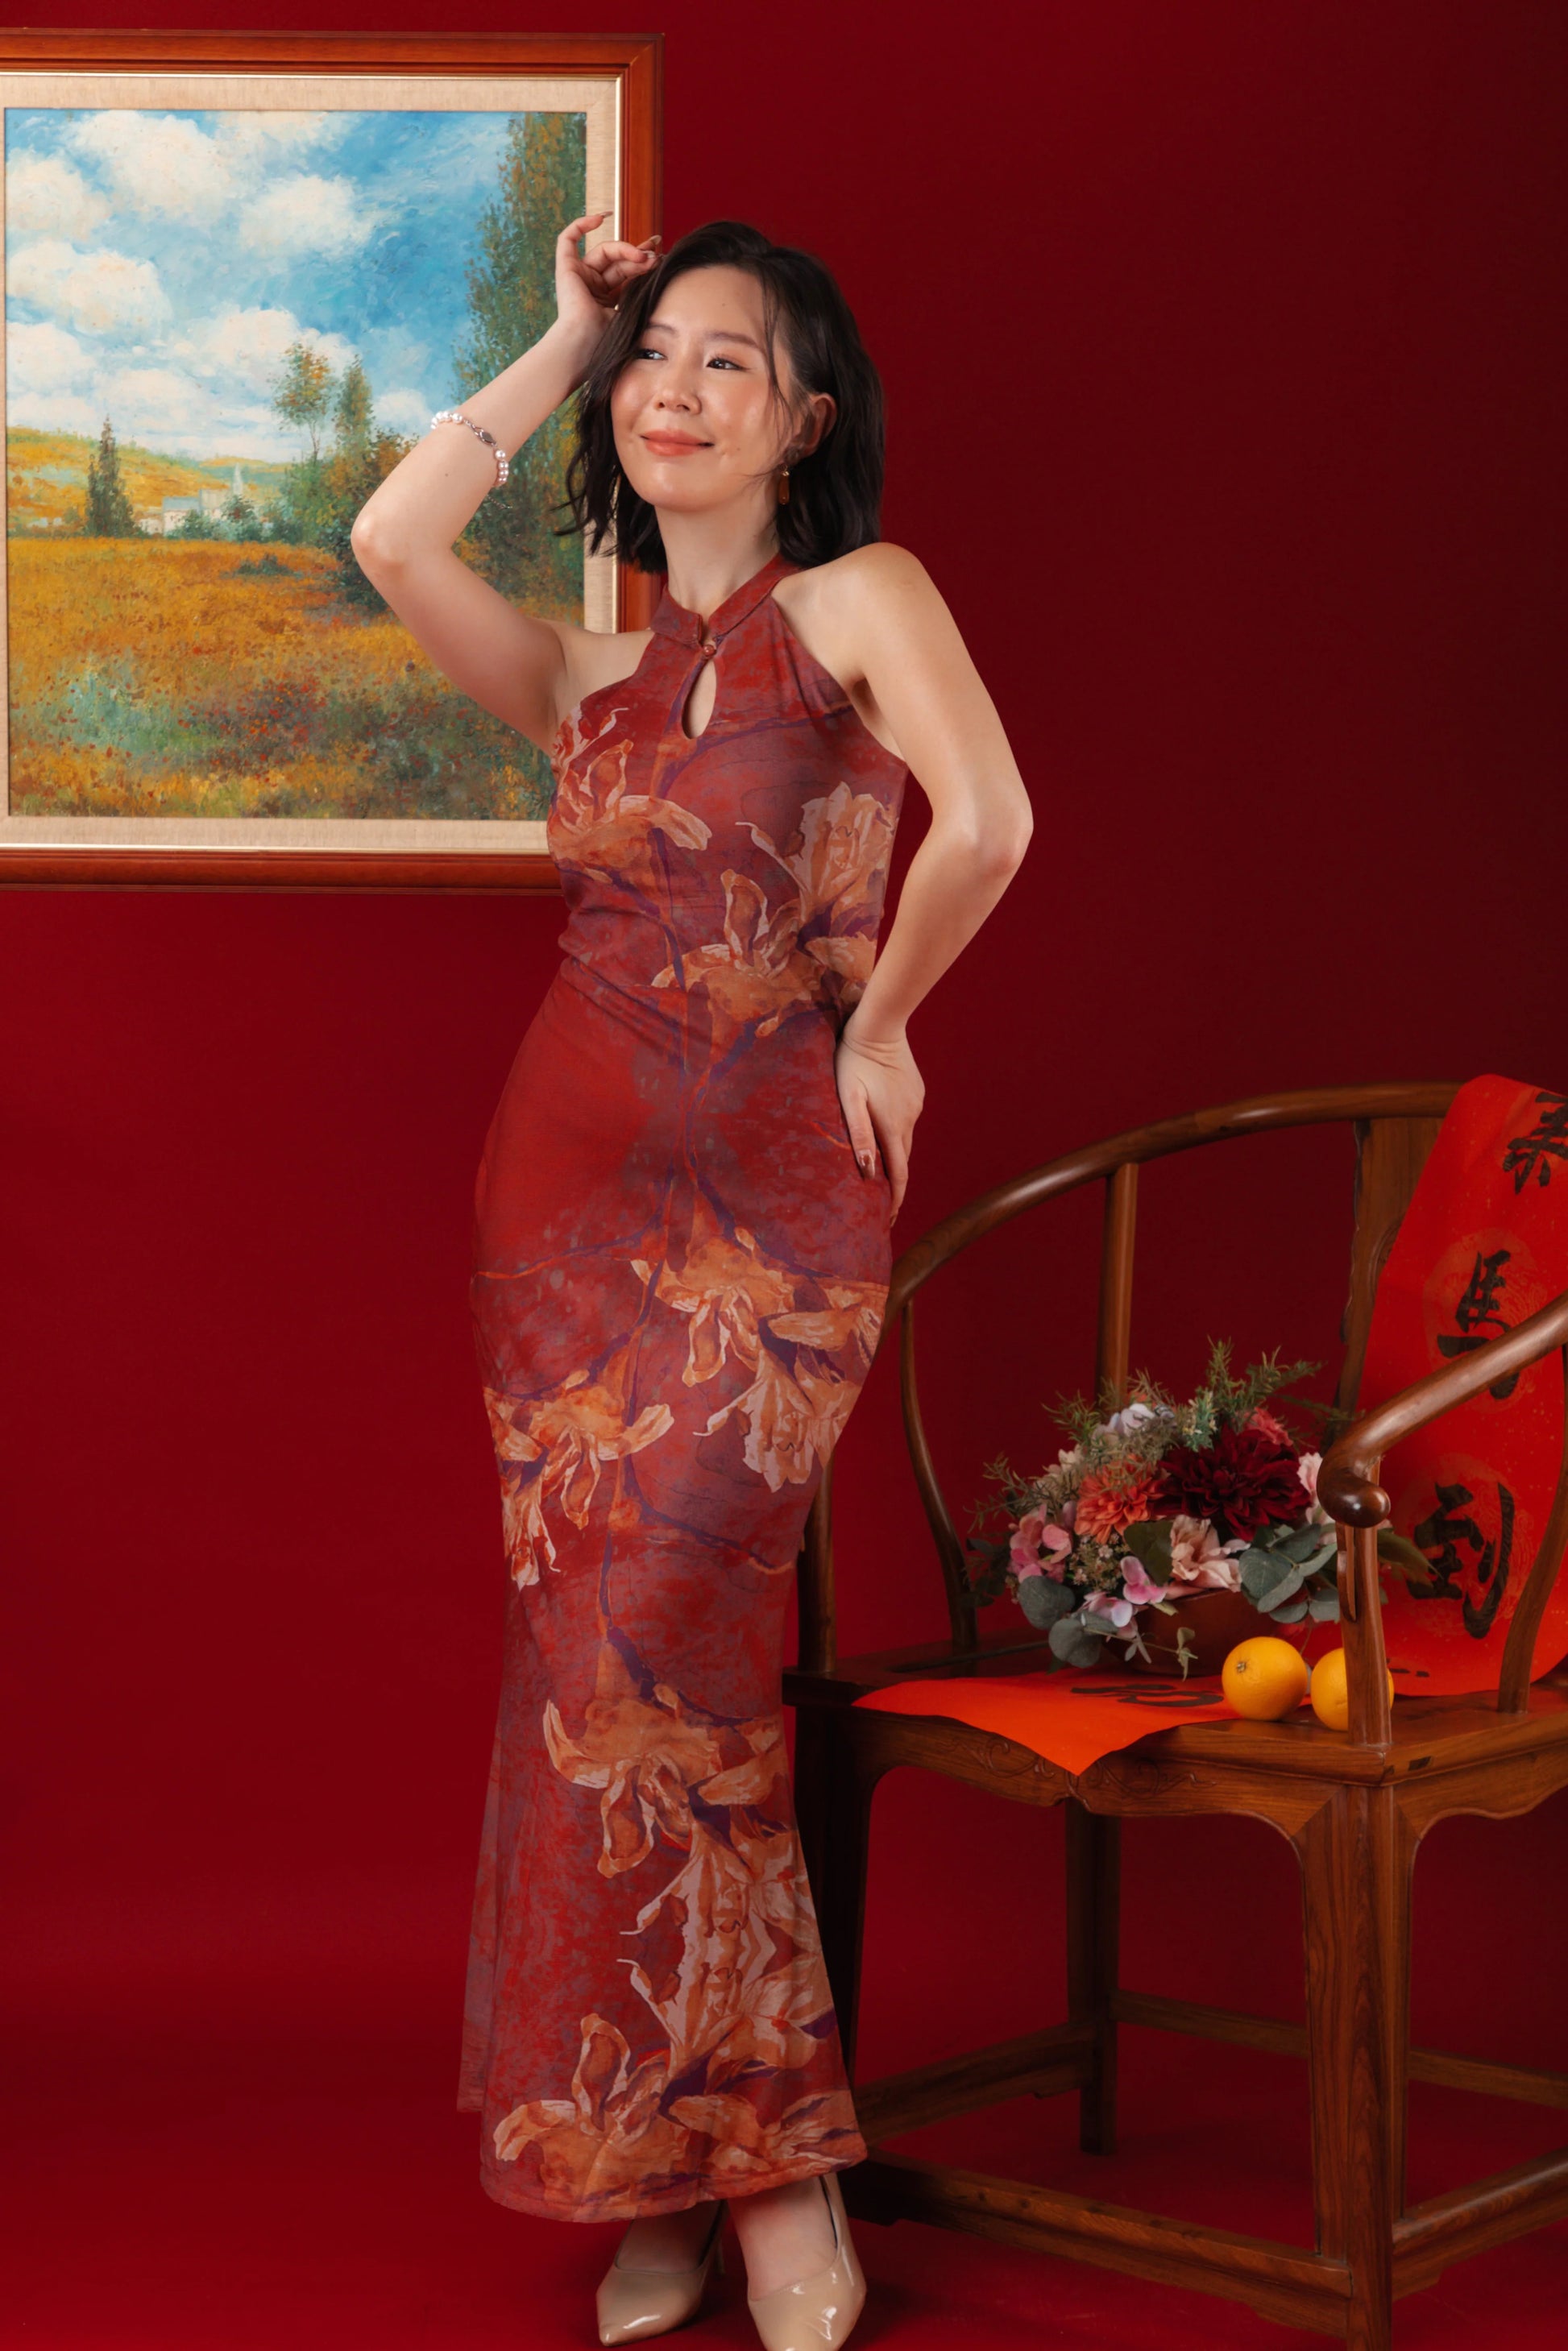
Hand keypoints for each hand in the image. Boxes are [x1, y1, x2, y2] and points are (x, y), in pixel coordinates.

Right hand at [553, 209, 660, 348]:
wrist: (584, 343)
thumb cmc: (607, 339)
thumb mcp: (632, 313)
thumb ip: (642, 294)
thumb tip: (662, 278)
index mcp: (607, 301)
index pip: (627, 273)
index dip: (642, 260)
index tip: (661, 254)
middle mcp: (592, 287)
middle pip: (619, 262)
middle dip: (639, 254)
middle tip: (657, 255)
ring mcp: (579, 277)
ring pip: (605, 252)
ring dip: (626, 250)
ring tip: (644, 256)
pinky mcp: (565, 269)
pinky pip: (568, 239)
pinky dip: (581, 225)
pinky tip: (601, 217)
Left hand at [834, 1015, 923, 1226]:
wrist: (879, 1025)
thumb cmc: (853, 1060)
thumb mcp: (847, 1098)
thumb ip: (858, 1134)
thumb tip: (868, 1171)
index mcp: (892, 1126)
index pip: (899, 1175)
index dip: (894, 1200)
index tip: (888, 1221)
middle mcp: (909, 1119)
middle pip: (902, 1160)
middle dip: (893, 1183)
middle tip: (878, 1203)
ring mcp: (916, 1104)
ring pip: (904, 1139)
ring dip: (893, 1156)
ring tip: (878, 1170)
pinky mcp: (916, 1092)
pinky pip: (906, 1119)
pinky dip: (895, 1131)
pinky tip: (881, 1127)